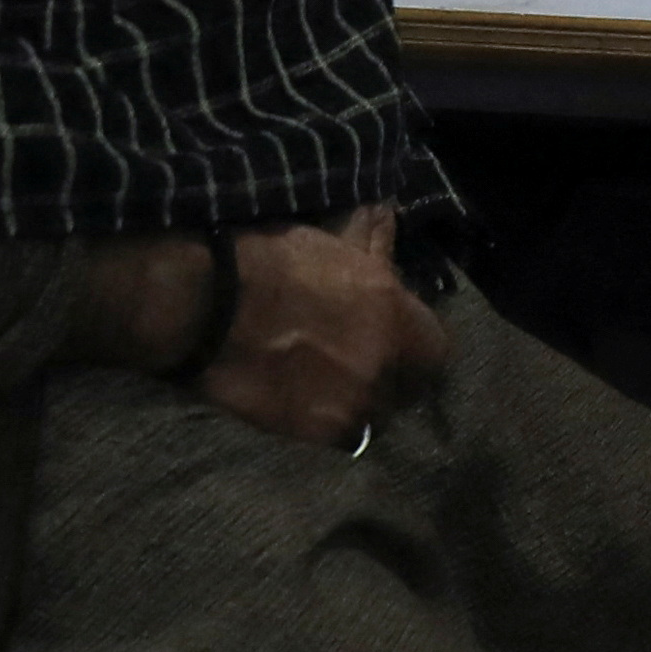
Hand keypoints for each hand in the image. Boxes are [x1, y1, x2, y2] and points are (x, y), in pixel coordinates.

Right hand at [194, 206, 447, 450]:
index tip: (399, 345)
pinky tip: (311, 408)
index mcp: (394, 312)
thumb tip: (389, 215)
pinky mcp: (321, 431)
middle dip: (393, 379)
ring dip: (362, 404)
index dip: (417, 349)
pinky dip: (332, 424)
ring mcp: (355, 401)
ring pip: (377, 415)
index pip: (438, 350)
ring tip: (334, 391)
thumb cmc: (268, 261)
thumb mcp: (329, 242)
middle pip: (410, 388)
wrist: (212, 307)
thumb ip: (370, 245)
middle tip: (364, 368)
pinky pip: (345, 436)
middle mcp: (384, 362)